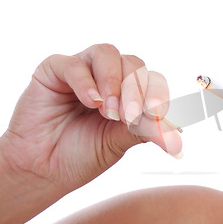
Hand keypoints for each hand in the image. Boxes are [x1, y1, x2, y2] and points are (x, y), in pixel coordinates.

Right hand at [0, 44, 181, 192]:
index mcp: (129, 94)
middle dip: (136, 90)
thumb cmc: (81, 155)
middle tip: (130, 116)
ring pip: (107, 54)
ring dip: (113, 81)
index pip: (152, 81)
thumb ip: (145, 131)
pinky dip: (84, 80)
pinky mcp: (54, 71)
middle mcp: (108, 79)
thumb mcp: (119, 143)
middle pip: (134, 64)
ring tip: (108, 110)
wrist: (43, 170)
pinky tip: (90, 101)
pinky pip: (73, 64)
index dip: (157, 94)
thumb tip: (178, 137)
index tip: (158, 114)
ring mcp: (83, 72)